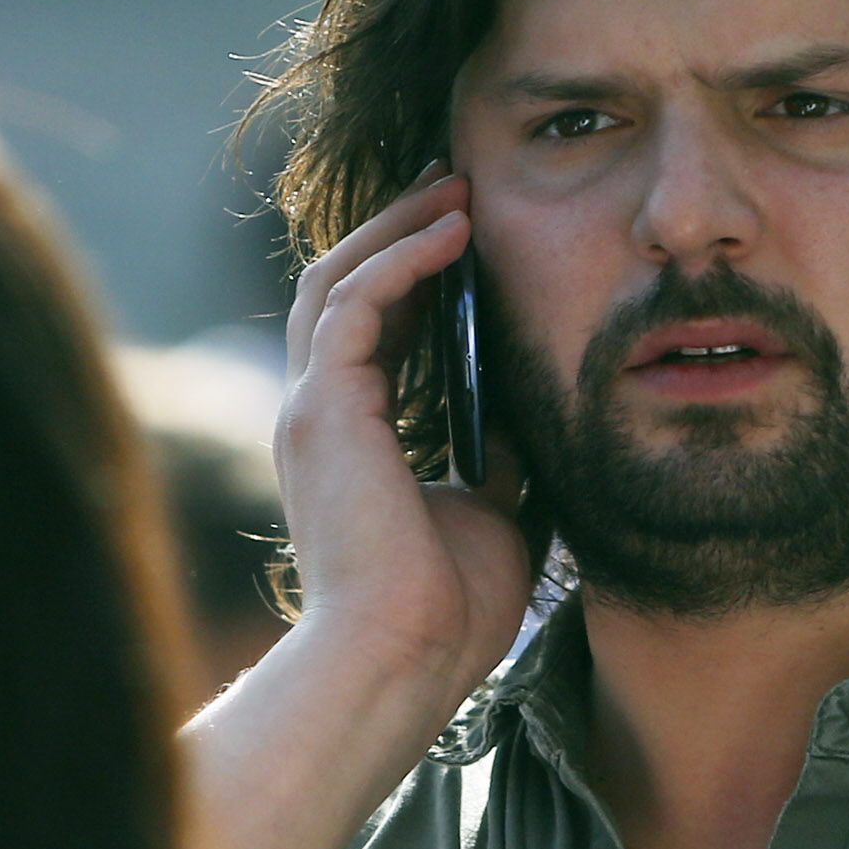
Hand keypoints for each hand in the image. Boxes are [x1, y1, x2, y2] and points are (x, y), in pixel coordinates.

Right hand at [275, 168, 536, 685]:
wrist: (404, 661)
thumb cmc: (444, 613)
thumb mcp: (491, 515)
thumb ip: (500, 461)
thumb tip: (537, 416)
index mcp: (350, 441)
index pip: (368, 331)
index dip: (412, 275)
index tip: (466, 234)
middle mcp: (318, 417)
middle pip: (341, 289)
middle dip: (397, 231)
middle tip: (456, 186)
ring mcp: (312, 411)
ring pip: (335, 282)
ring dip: (396, 230)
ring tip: (454, 191)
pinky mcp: (322, 411)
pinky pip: (350, 304)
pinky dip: (398, 261)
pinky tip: (449, 235)